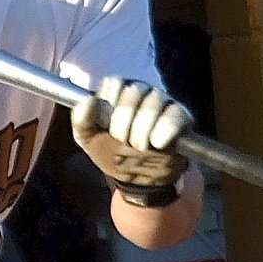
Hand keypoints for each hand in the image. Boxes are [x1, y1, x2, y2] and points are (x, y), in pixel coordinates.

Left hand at [71, 76, 192, 206]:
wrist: (137, 178)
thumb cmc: (112, 153)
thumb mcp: (89, 139)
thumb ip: (82, 119)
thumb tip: (89, 100)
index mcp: (117, 91)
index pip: (114, 83)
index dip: (107, 109)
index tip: (106, 127)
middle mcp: (141, 90)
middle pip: (133, 93)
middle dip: (123, 124)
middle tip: (123, 141)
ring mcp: (163, 101)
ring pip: (153, 103)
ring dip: (142, 132)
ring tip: (140, 146)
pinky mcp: (181, 116)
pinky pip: (174, 116)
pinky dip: (163, 133)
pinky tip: (157, 144)